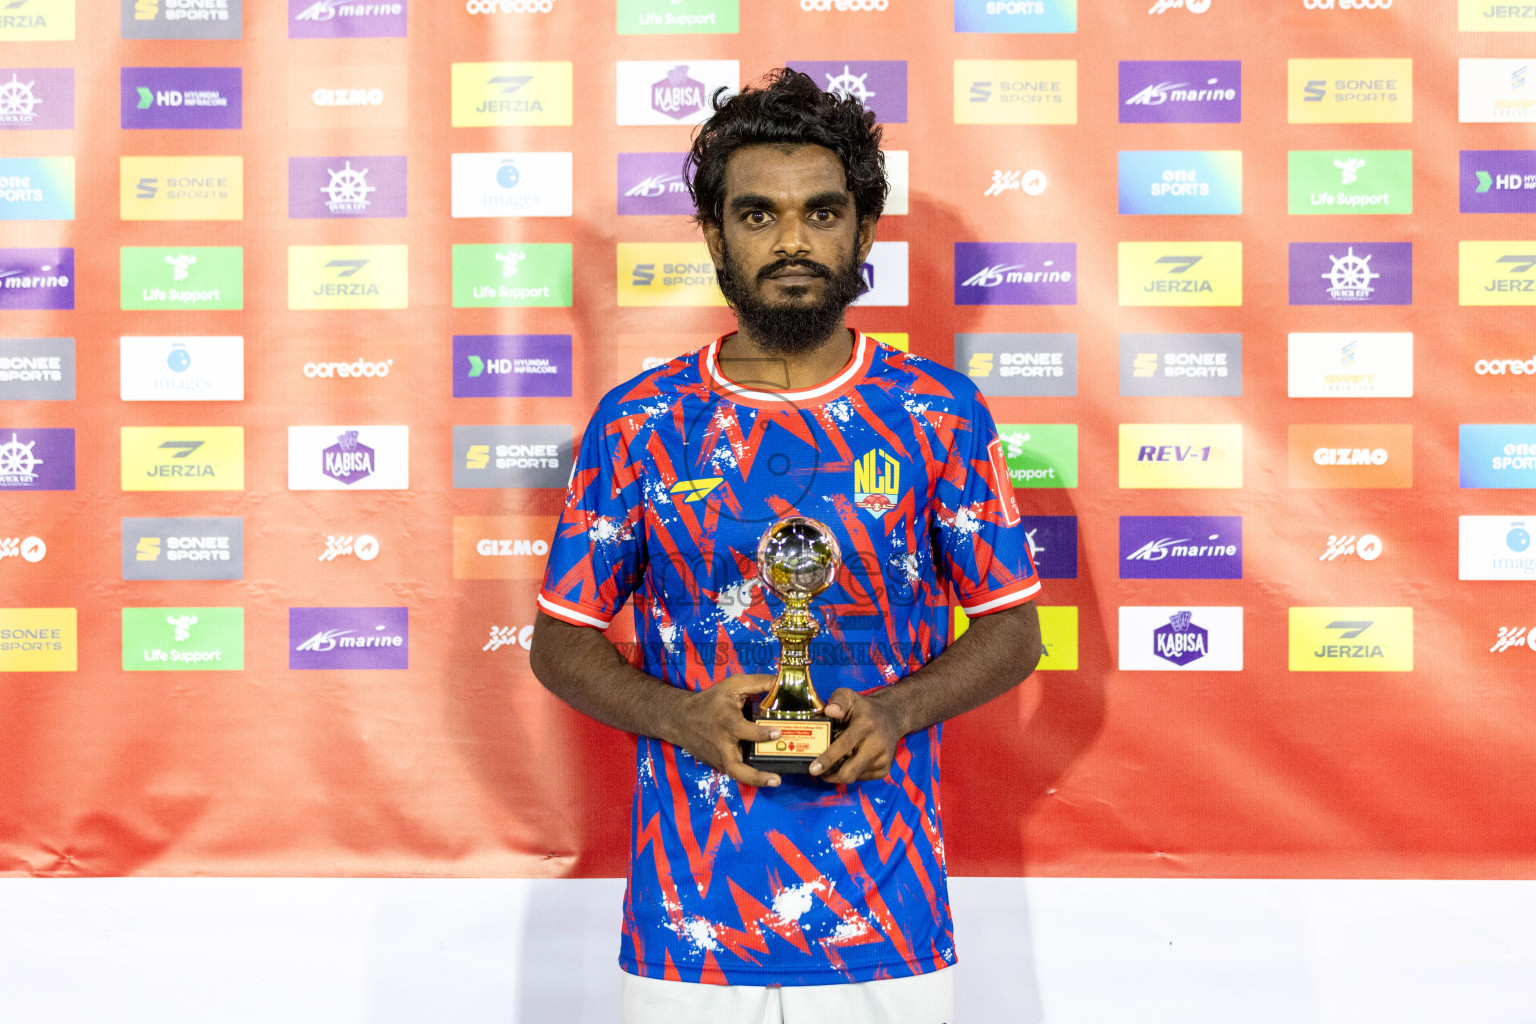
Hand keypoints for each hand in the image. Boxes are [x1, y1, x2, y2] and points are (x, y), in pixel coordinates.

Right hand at [671, 674, 782, 788]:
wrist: (680, 719)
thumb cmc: (710, 701)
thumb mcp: (733, 685)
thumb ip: (759, 683)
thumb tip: (783, 682)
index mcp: (726, 721)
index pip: (743, 730)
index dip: (761, 733)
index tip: (778, 732)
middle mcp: (722, 743)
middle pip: (736, 767)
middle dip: (756, 776)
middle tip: (776, 780)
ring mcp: (719, 757)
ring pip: (736, 774)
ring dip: (755, 781)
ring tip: (775, 782)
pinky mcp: (717, 764)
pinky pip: (736, 771)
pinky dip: (750, 774)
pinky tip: (767, 771)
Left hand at [809, 687, 902, 783]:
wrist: (892, 718)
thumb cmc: (864, 708)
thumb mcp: (849, 696)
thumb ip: (838, 701)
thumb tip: (829, 711)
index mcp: (865, 726)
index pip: (844, 745)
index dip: (828, 759)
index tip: (813, 769)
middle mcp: (876, 745)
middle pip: (849, 771)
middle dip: (830, 775)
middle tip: (817, 771)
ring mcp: (882, 759)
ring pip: (853, 776)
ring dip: (840, 772)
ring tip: (835, 759)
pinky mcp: (885, 769)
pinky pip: (861, 778)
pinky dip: (851, 772)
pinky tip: (850, 759)